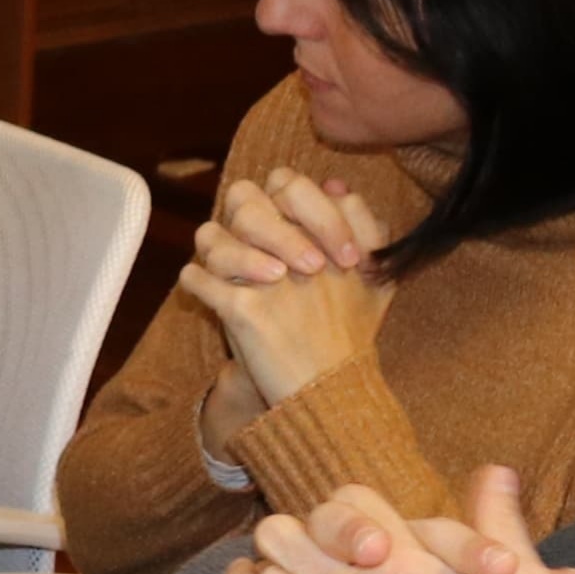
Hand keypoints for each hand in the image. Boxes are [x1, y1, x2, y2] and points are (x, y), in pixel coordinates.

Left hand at [182, 173, 394, 408]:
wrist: (332, 392)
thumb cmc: (351, 334)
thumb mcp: (377, 276)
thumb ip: (362, 225)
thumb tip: (333, 184)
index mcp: (329, 235)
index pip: (288, 182)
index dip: (283, 197)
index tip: (291, 223)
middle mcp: (299, 250)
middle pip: (244, 200)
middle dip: (243, 218)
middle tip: (257, 244)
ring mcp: (267, 280)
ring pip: (212, 237)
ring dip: (215, 251)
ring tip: (228, 271)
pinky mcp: (242, 310)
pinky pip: (196, 279)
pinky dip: (196, 282)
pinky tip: (207, 290)